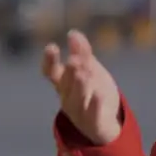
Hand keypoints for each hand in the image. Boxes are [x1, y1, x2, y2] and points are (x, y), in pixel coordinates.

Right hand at [41, 30, 121, 144]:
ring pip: (76, 99)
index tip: (52, 47)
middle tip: (75, 59)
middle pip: (65, 84)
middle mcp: (67, 97)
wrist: (105, 122)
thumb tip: (73, 32)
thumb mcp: (90, 68)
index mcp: (63, 83)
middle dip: (70, 72)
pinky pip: (93, 115)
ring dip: (79, 87)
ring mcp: (79, 111)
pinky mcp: (93, 123)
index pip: (50, 72)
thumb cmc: (93, 91)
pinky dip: (95, 106)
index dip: (50, 60)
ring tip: (83, 74)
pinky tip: (98, 96)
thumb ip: (82, 52)